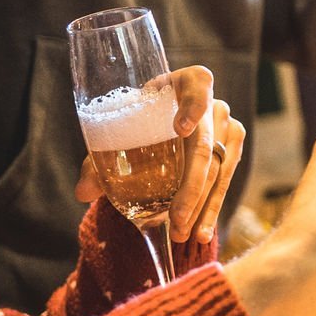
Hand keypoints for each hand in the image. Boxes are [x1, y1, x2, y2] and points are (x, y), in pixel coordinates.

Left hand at [71, 65, 243, 243]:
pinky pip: (225, 182)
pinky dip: (211, 208)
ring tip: (182, 233)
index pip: (198, 85)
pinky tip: (201, 231)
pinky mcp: (233, 151)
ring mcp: (228, 128)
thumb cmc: (138, 123)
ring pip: (219, 170)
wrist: (162, 124)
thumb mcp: (120, 132)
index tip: (181, 129)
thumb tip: (83, 192)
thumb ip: (99, 160)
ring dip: (202, 206)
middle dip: (192, 187)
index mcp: (186, 83)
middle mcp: (214, 104)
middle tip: (175, 217)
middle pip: (205, 146)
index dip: (193, 106)